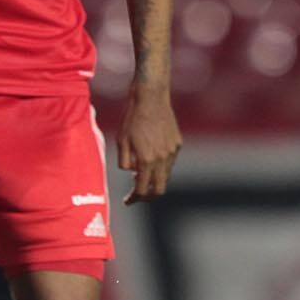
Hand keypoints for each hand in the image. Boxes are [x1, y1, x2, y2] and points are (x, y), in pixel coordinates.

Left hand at [117, 84, 181, 204]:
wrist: (150, 98)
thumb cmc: (131, 118)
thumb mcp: (121, 140)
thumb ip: (125, 161)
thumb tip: (132, 173)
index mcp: (146, 160)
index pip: (143, 190)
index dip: (135, 198)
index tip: (127, 202)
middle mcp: (163, 159)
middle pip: (159, 188)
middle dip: (147, 194)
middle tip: (136, 193)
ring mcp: (172, 152)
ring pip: (165, 175)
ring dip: (154, 178)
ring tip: (140, 172)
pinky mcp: (177, 143)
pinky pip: (170, 161)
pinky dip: (160, 164)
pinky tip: (150, 156)